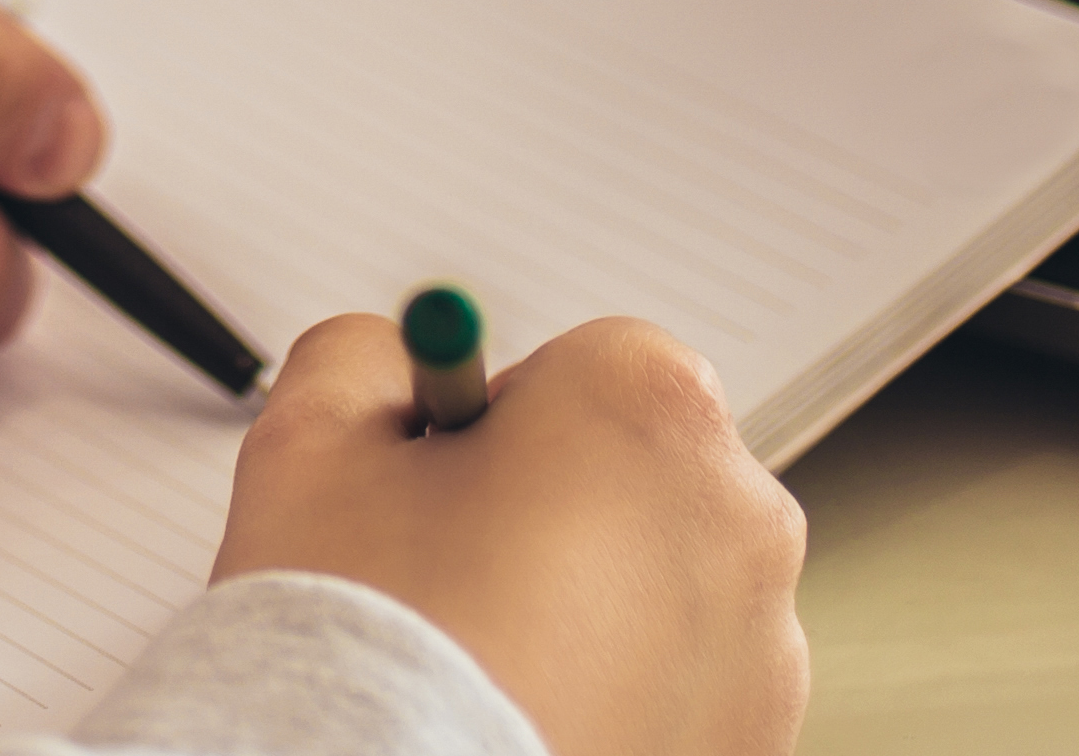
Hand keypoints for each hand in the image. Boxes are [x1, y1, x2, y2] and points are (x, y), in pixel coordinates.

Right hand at [210, 312, 807, 755]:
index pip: (587, 365)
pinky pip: (687, 690)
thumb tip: (391, 362)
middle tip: (457, 583)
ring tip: (491, 670)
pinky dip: (626, 699)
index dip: (500, 423)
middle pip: (640, 474)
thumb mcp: (311, 445)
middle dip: (560, 510)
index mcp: (651, 408)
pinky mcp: (758, 745)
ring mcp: (767, 650)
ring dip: (597, 611)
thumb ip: (360, 360)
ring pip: (668, 589)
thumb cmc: (370, 640)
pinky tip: (533, 721)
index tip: (445, 484)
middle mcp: (741, 518)